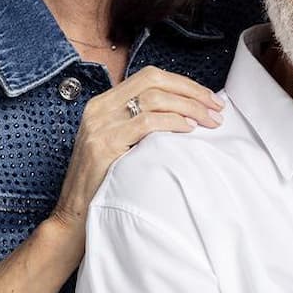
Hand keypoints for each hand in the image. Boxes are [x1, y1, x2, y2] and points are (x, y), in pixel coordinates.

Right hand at [50, 66, 223, 234]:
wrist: (75, 216)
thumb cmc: (104, 183)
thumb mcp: (118, 144)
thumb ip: (139, 124)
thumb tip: (184, 113)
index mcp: (103, 103)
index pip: (148, 77)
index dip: (183, 83)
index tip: (208, 98)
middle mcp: (99, 108)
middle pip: (153, 80)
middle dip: (191, 90)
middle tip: (217, 107)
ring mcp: (100, 125)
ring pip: (154, 98)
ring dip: (189, 107)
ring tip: (210, 121)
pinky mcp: (104, 145)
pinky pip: (146, 123)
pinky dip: (173, 122)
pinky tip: (189, 130)